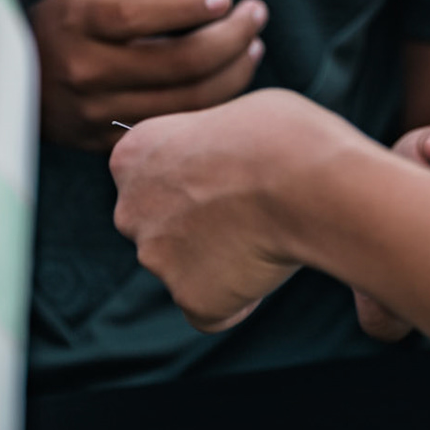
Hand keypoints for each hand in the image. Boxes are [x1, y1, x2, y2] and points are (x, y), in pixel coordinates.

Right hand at [32, 0, 267, 151]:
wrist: (9, 81)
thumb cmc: (63, 24)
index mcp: (79, 21)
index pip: (145, 15)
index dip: (193, 7)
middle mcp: (85, 69)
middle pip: (180, 62)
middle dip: (232, 37)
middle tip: (257, 15)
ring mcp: (95, 112)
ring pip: (186, 101)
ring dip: (232, 72)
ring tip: (252, 47)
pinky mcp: (105, 141)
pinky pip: (172, 126)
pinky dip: (208, 104)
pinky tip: (226, 81)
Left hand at [111, 90, 356, 331]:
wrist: (300, 180)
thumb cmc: (278, 135)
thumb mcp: (229, 119)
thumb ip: (206, 150)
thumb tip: (226, 167)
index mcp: (133, 155)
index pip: (150, 181)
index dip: (192, 185)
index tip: (226, 181)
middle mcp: (130, 209)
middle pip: (160, 231)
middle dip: (196, 230)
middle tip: (249, 214)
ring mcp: (155, 257)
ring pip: (186, 272)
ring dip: (218, 263)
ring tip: (267, 235)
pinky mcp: (188, 297)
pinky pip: (214, 310)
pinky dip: (240, 299)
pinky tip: (268, 266)